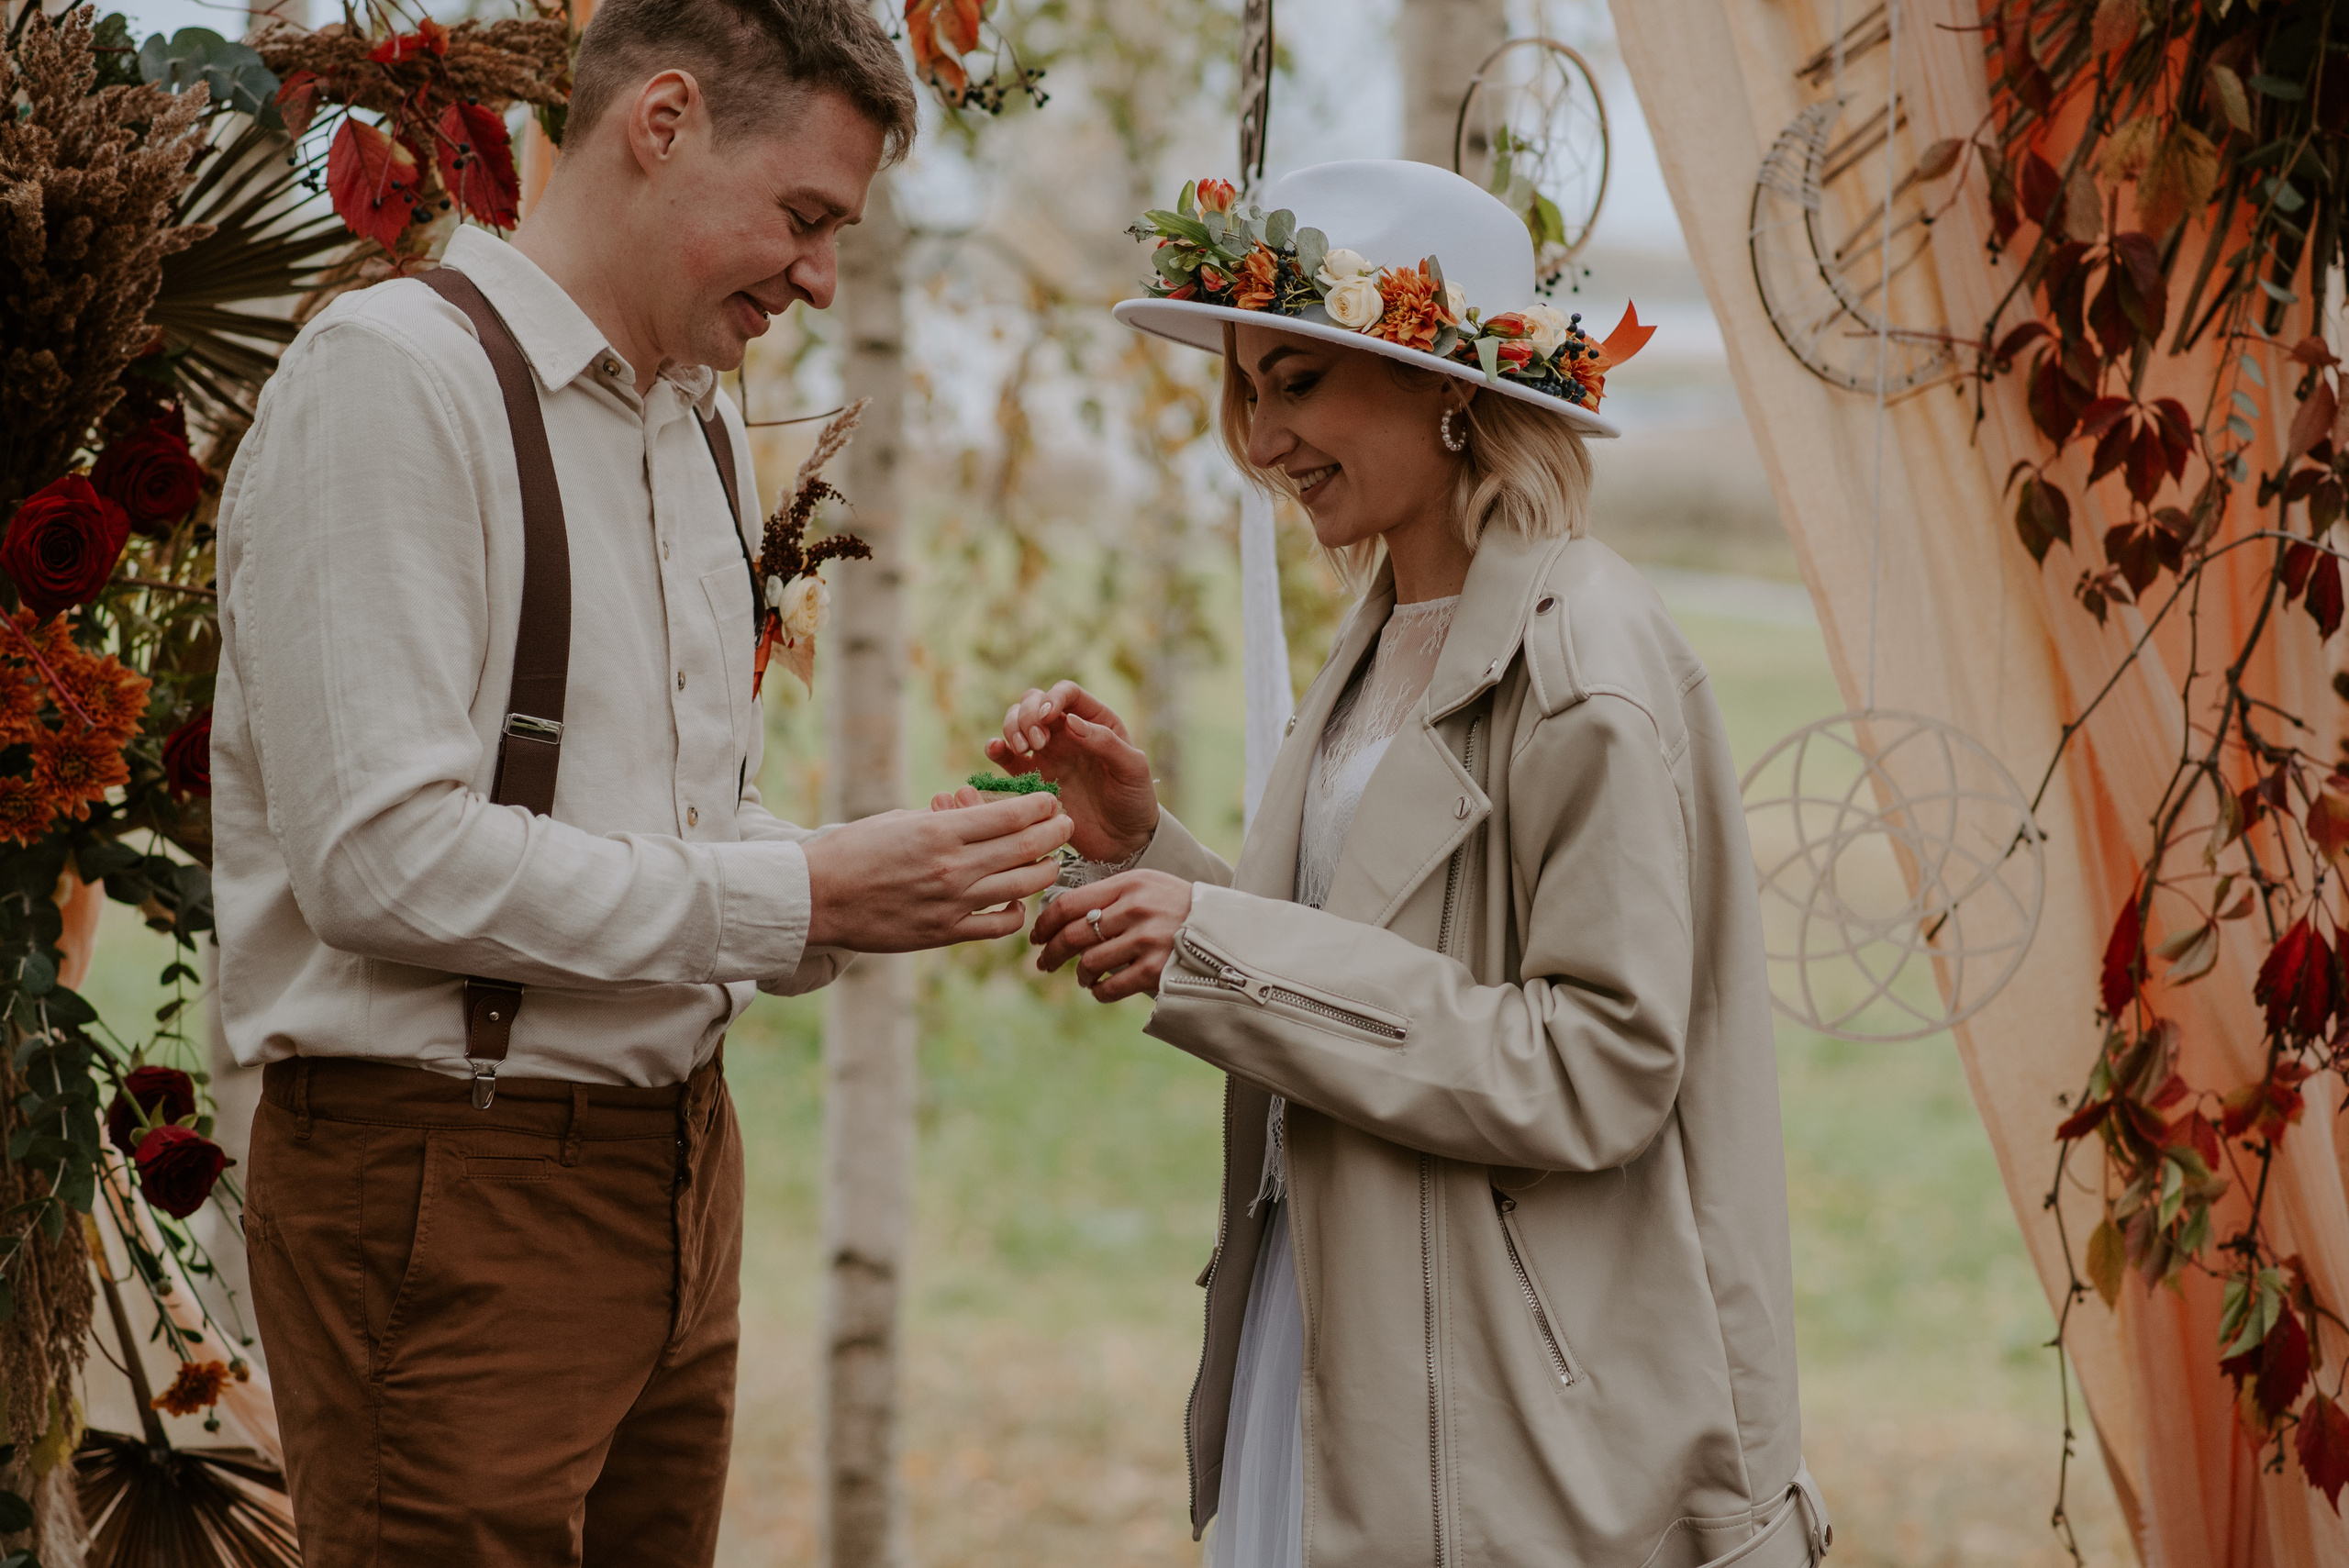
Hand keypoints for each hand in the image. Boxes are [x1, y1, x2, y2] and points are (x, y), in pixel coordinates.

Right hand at [804, 795, 1071, 951]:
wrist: (815, 898)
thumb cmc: (851, 851)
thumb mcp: (898, 819)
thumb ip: (943, 819)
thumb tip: (977, 811)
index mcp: (940, 831)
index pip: (1011, 814)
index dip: (1040, 805)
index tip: (1050, 800)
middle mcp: (953, 867)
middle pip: (1028, 847)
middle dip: (1055, 832)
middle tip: (1065, 825)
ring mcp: (952, 904)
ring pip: (1024, 885)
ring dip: (1046, 869)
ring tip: (1051, 860)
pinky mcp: (945, 934)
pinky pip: (1000, 924)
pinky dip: (1017, 910)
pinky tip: (1016, 899)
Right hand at [986, 682, 1159, 862]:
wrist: (1122, 841)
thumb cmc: (1134, 800)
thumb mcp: (1132, 768)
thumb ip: (1106, 742)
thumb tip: (1070, 720)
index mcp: (1094, 721)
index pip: (1067, 693)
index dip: (1053, 698)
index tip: (1048, 717)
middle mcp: (1066, 732)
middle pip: (1034, 701)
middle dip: (1029, 714)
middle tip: (1037, 742)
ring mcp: (1046, 754)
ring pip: (1016, 722)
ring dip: (1012, 727)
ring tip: (1024, 749)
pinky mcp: (1031, 778)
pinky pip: (1006, 757)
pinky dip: (996, 748)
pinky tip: (994, 748)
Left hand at [1030, 870, 1193, 1002]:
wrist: (1227, 932)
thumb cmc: (1180, 909)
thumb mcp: (1149, 886)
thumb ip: (1111, 895)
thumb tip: (1064, 915)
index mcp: (1129, 884)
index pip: (1069, 903)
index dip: (1045, 923)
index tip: (1037, 936)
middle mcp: (1135, 909)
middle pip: (1073, 934)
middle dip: (1051, 952)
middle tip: (1045, 963)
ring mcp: (1146, 940)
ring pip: (1089, 962)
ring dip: (1080, 974)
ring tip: (1084, 977)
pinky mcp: (1155, 970)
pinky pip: (1110, 986)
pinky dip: (1098, 992)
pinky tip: (1100, 989)